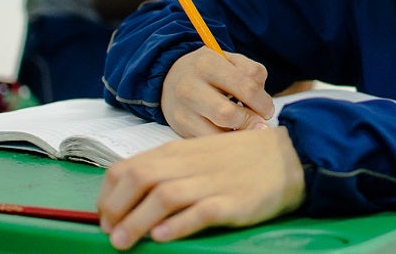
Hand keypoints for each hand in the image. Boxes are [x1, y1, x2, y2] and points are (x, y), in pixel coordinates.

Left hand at [98, 127, 305, 249]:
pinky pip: (200, 212)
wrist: (290, 156)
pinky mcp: (233, 202)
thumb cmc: (241, 159)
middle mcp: (190, 164)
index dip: (108, 195)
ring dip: (136, 221)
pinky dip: (177, 224)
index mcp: (177, 152)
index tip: (105, 216)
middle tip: (110, 233)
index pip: (127, 167)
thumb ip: (168, 170)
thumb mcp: (199, 155)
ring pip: (163, 196)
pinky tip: (162, 236)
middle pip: (139, 179)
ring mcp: (212, 182)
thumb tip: (132, 196)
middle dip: (115, 208)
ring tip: (123, 242)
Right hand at [161, 48, 274, 137]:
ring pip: (219, 133)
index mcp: (207, 63)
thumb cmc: (209, 71)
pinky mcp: (181, 128)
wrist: (171, 78)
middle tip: (260, 124)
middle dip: (251, 122)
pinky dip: (226, 141)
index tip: (267, 109)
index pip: (247, 86)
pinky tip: (231, 133)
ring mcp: (183, 110)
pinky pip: (210, 142)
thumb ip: (252, 73)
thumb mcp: (229, 60)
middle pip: (229, 114)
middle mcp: (190, 87)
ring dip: (239, 134)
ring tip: (246, 128)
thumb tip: (264, 105)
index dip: (263, 102)